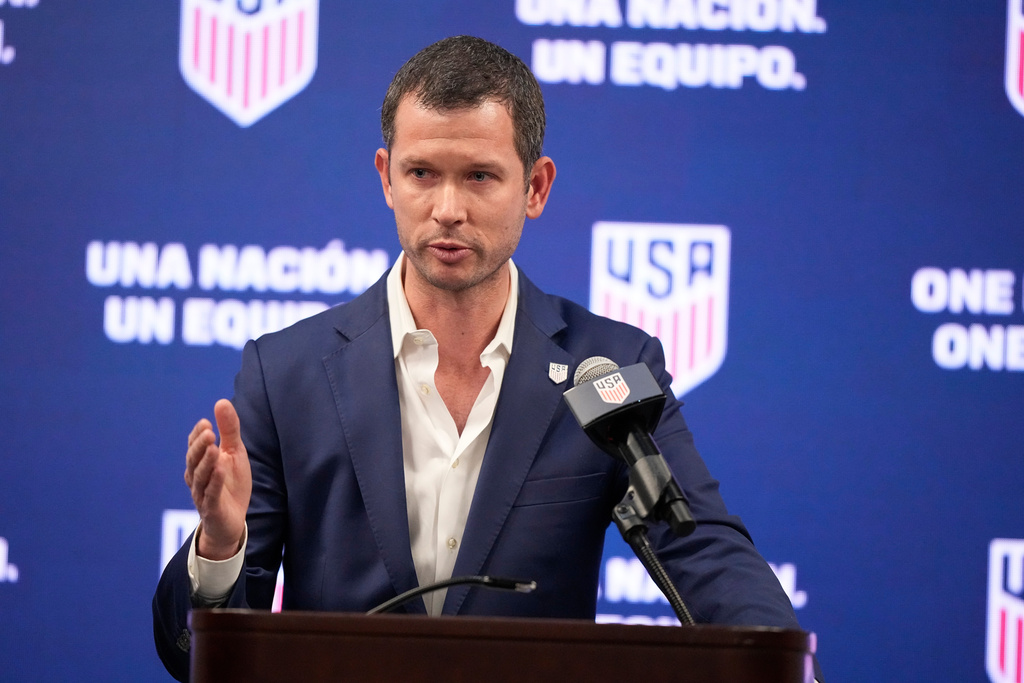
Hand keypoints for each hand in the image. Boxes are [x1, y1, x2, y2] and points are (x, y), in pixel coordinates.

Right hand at [185, 399, 251, 559]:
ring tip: (213, 447)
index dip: (198, 435)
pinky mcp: (213, 509)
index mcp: (201, 463)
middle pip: (194, 460)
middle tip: (209, 432)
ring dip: (206, 462)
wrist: (232, 521)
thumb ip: (229, 429)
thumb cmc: (231, 485)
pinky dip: (215, 482)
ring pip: (200, 477)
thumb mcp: (234, 453)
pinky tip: (221, 470)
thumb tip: (221, 401)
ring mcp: (203, 494)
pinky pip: (212, 495)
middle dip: (200, 446)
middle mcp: (197, 478)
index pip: (195, 446)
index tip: (206, 422)